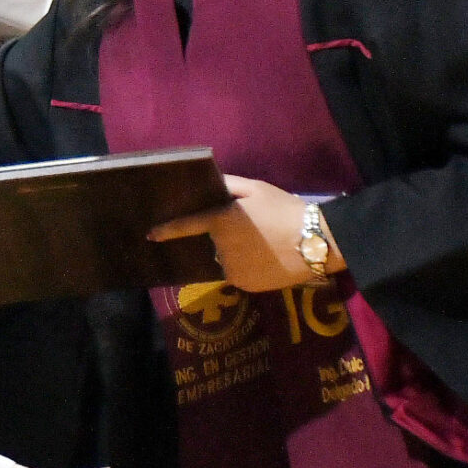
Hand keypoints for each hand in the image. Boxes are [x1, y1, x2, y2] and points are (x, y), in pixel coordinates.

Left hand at [149, 175, 326, 292]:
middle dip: (226, 238)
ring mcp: (231, 269)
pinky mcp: (244, 285)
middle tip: (254, 232)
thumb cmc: (285, 210)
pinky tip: (265, 261)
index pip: (186, 226)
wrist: (316, 242)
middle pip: (213, 243)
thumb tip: (209, 183)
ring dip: (236, 254)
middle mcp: (220, 248)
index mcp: (220, 222)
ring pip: (226, 260)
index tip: (151, 235)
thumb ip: (229, 185)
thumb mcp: (257, 189)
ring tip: (262, 246)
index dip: (167, 230)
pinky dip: (246, 269)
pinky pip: (238, 275)